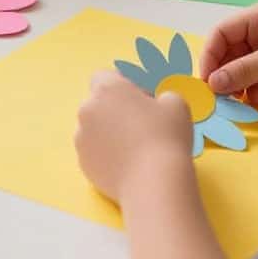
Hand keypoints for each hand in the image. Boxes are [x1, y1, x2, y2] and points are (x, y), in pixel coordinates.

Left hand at [75, 71, 193, 202]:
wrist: (153, 182)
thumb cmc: (166, 136)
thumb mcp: (176, 103)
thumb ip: (161, 95)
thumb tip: (156, 103)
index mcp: (106, 89)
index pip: (105, 76)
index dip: (123, 84)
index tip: (142, 97)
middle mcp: (87, 110)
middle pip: (99, 103)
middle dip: (116, 109)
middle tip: (141, 123)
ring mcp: (81, 138)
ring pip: (94, 128)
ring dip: (110, 131)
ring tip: (135, 147)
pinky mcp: (83, 164)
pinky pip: (94, 151)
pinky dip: (107, 153)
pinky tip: (127, 163)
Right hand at [200, 0, 257, 103]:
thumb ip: (246, 70)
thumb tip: (213, 82)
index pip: (222, 33)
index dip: (210, 54)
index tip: (206, 79)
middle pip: (229, 52)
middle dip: (223, 73)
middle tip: (218, 95)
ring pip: (241, 68)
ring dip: (237, 84)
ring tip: (239, 100)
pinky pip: (255, 80)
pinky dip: (252, 91)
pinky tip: (257, 100)